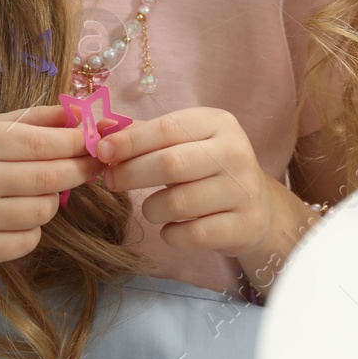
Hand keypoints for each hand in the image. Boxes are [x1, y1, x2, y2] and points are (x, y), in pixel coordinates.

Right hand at [0, 104, 100, 269]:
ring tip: (36, 191)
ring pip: (44, 210)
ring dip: (53, 199)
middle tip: (95, 164)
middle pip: (48, 177)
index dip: (76, 142)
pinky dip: (33, 228)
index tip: (97, 140)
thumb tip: (83, 113)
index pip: (39, 142)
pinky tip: (15, 216)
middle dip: (81, 169)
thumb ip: (32, 119)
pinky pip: (30, 240)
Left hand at [94, 107, 276, 258]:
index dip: (130, 141)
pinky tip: (171, 227)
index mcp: (218, 123)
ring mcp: (242, 190)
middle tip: (111, 181)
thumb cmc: (208, 168)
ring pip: (178, 203)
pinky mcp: (243, 226)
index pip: (168, 128)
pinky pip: (192, 234)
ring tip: (151, 208)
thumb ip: (144, 135)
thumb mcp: (184, 142)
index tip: (101, 151)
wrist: (257, 208)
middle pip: (170, 164)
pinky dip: (171, 234)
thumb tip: (102, 127)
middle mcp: (235, 152)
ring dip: (151, 208)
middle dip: (131, 174)